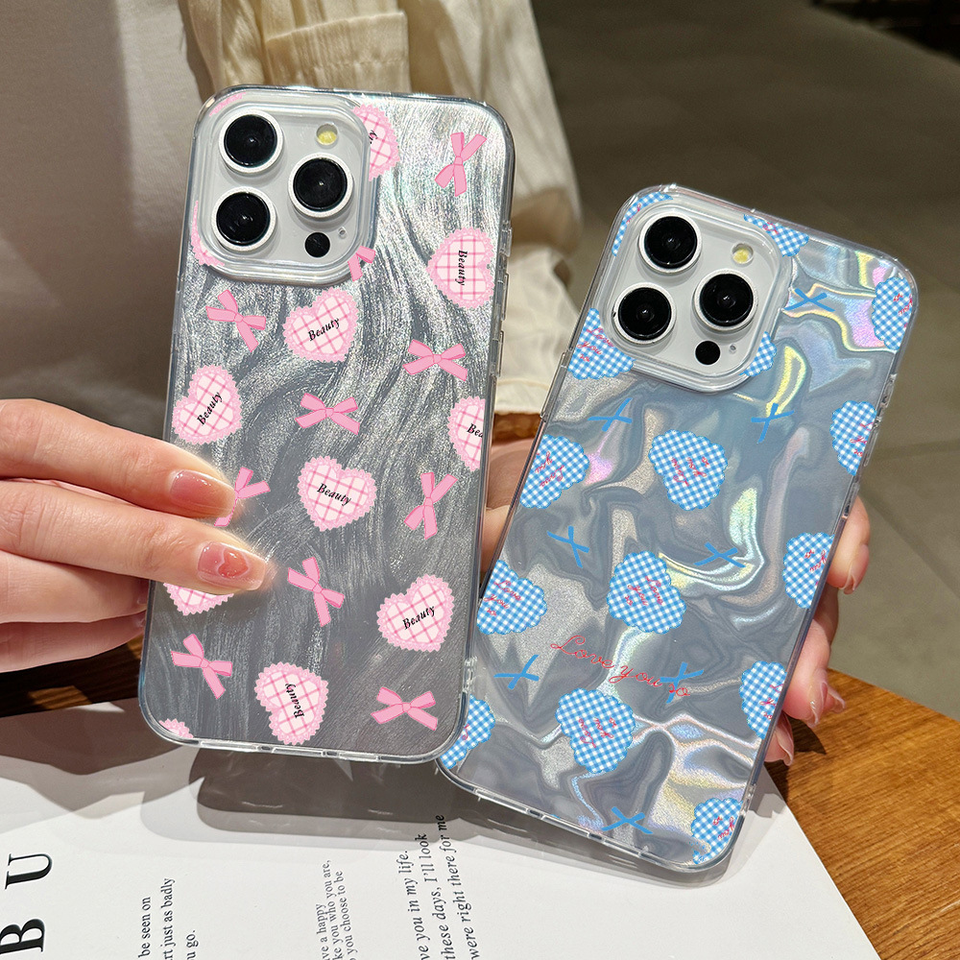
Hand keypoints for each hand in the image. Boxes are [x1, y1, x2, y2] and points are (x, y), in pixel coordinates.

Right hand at [0, 400, 268, 671]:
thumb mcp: (16, 469)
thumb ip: (83, 479)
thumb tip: (191, 505)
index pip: (43, 436)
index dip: (132, 463)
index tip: (214, 491)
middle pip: (45, 516)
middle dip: (152, 543)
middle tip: (235, 564)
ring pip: (28, 587)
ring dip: (120, 593)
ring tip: (184, 594)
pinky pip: (12, 646)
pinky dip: (80, 637)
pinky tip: (131, 623)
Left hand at [483, 438, 867, 763]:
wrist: (490, 535)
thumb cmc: (507, 504)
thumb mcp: (501, 500)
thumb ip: (495, 514)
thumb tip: (498, 531)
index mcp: (669, 481)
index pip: (773, 485)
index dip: (822, 522)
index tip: (840, 567)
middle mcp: (695, 532)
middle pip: (786, 570)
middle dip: (808, 631)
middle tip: (803, 688)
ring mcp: (689, 586)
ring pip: (771, 623)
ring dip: (789, 676)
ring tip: (782, 727)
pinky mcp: (672, 634)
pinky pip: (732, 661)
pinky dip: (755, 698)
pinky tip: (761, 733)